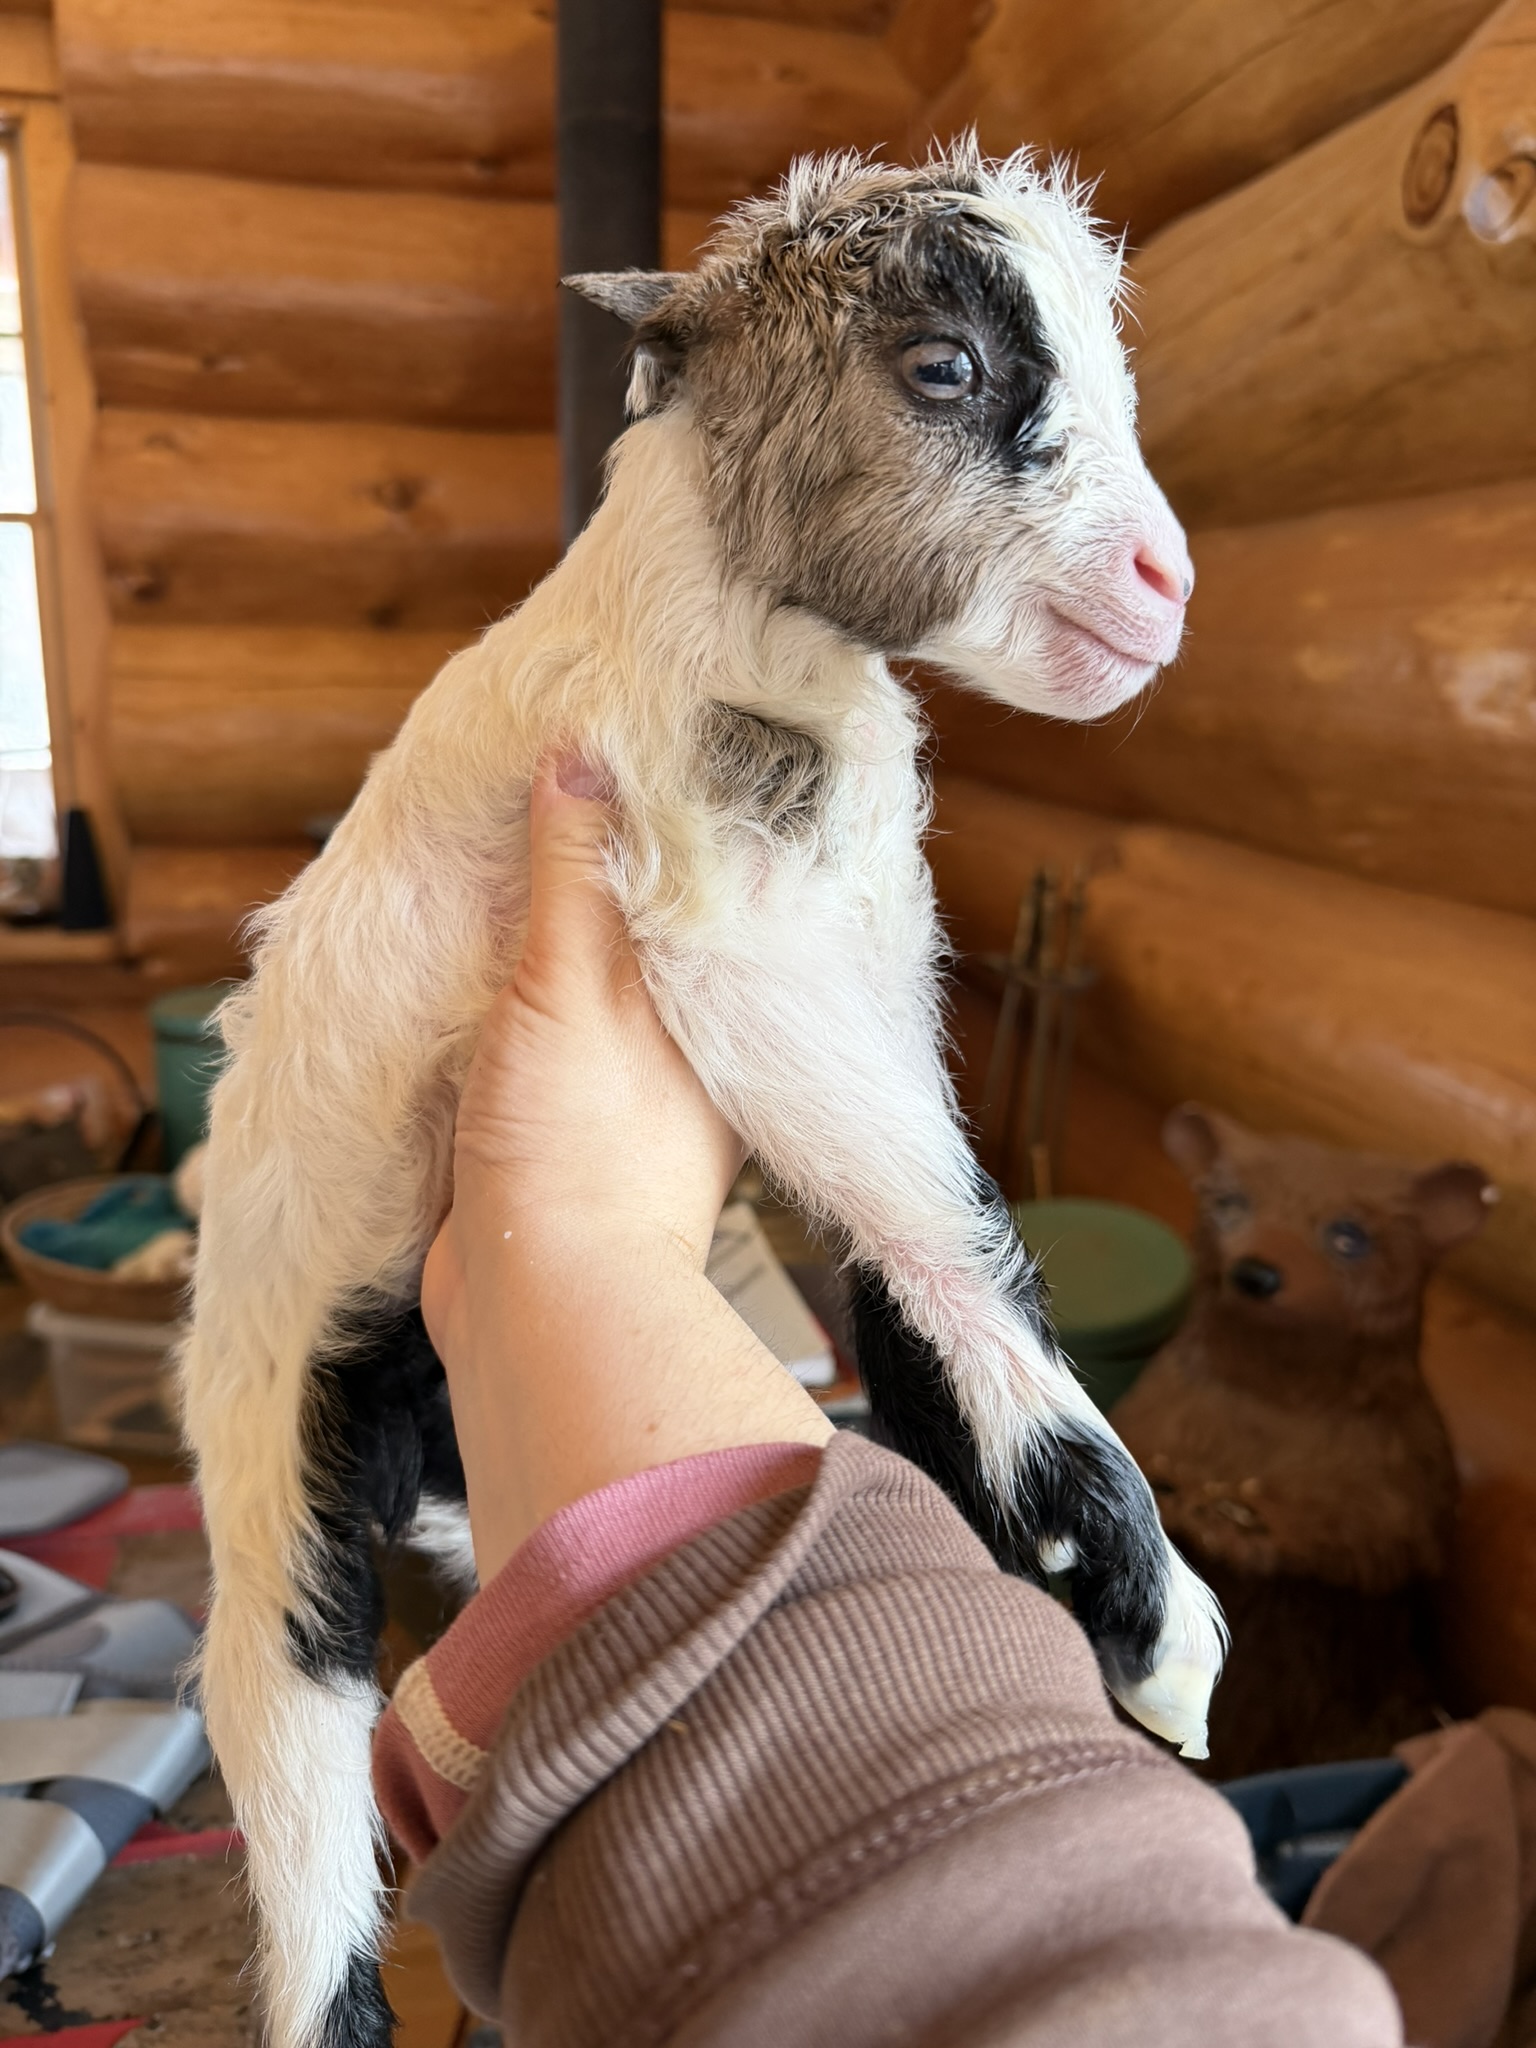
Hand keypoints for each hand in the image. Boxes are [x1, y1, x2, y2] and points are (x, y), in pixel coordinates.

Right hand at [422, 755, 743, 1364]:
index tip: (630, 746)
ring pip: (583, 977)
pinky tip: (470, 944)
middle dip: (597, 865)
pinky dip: (505, 989)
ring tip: (503, 841)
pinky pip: (533, 1030)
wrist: (539, 1304)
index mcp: (718, 1009)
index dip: (668, 817)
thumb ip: (578, 876)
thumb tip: (582, 756)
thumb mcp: (575, 985)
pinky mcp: (555, 1118)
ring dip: (543, 927)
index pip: (707, 886)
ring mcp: (617, 1083)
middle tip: (552, 777)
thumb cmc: (582, 1149)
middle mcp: (681, 1043)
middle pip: (641, 926)